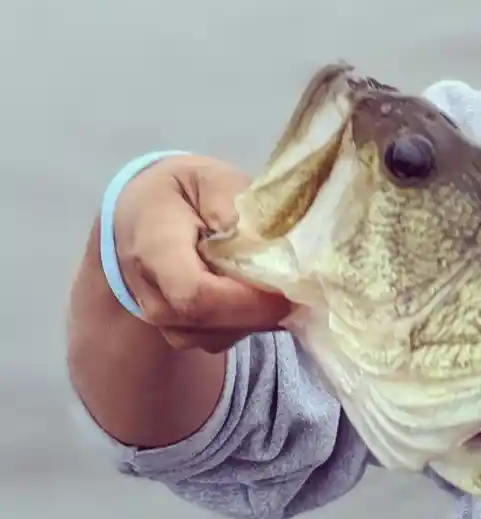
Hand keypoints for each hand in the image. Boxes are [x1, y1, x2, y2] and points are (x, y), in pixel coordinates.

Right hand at [111, 154, 291, 350]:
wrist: (140, 211)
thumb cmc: (183, 191)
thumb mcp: (212, 180)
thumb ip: (238, 208)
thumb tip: (270, 242)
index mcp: (154, 250)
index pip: (195, 294)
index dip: (247, 300)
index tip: (288, 288)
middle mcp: (151, 295)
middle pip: (212, 321)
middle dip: (263, 309)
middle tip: (302, 286)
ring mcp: (163, 319)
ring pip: (220, 335)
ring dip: (260, 317)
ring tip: (284, 285)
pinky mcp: (181, 331)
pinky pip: (222, 338)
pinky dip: (251, 321)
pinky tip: (266, 294)